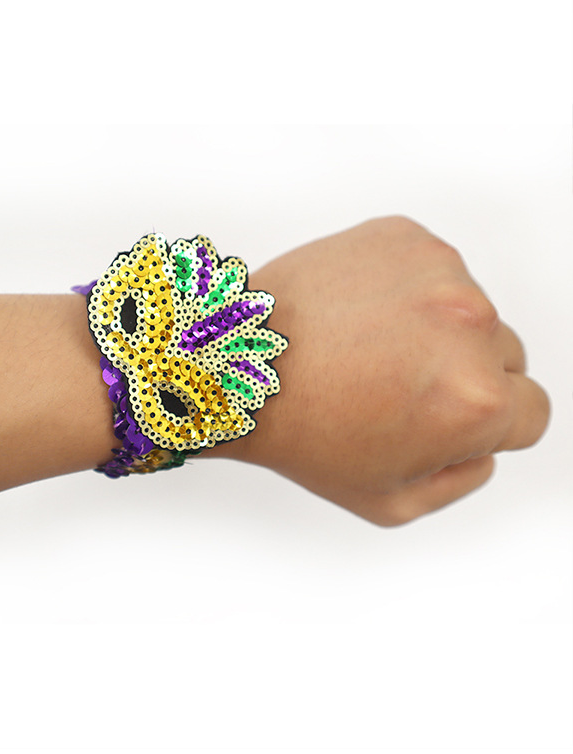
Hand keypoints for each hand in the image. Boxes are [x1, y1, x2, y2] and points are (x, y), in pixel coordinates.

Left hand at [215, 216, 549, 525]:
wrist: (236, 364)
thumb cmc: (302, 433)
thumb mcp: (390, 501)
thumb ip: (462, 480)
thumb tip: (485, 446)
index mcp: (477, 400)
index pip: (531, 412)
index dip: (487, 425)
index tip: (444, 419)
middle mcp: (470, 327)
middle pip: (506, 357)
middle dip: (464, 376)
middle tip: (396, 387)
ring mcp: (438, 273)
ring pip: (469, 311)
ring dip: (433, 330)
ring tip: (365, 349)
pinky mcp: (404, 237)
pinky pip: (431, 271)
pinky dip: (405, 292)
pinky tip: (356, 316)